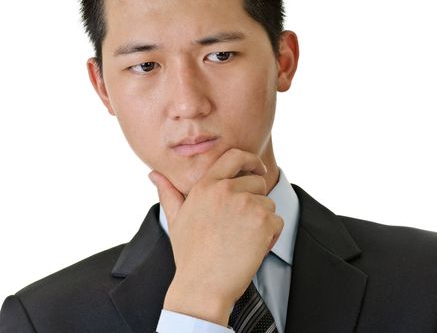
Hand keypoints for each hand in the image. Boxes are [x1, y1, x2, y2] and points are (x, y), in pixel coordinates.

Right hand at [149, 148, 283, 326]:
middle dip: (256, 202)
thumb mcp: (176, 220)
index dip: (251, 160)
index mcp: (206, 186)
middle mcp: (226, 190)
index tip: (257, 169)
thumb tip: (154, 174)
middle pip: (257, 182)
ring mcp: (246, 204)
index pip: (234, 156)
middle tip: (241, 227)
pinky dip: (271, 236)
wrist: (202, 286)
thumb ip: (168, 193)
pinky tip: (252, 249)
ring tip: (242, 241)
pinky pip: (277, 221)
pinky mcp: (262, 221)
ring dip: (262, 222)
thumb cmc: (190, 255)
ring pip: (269, 204)